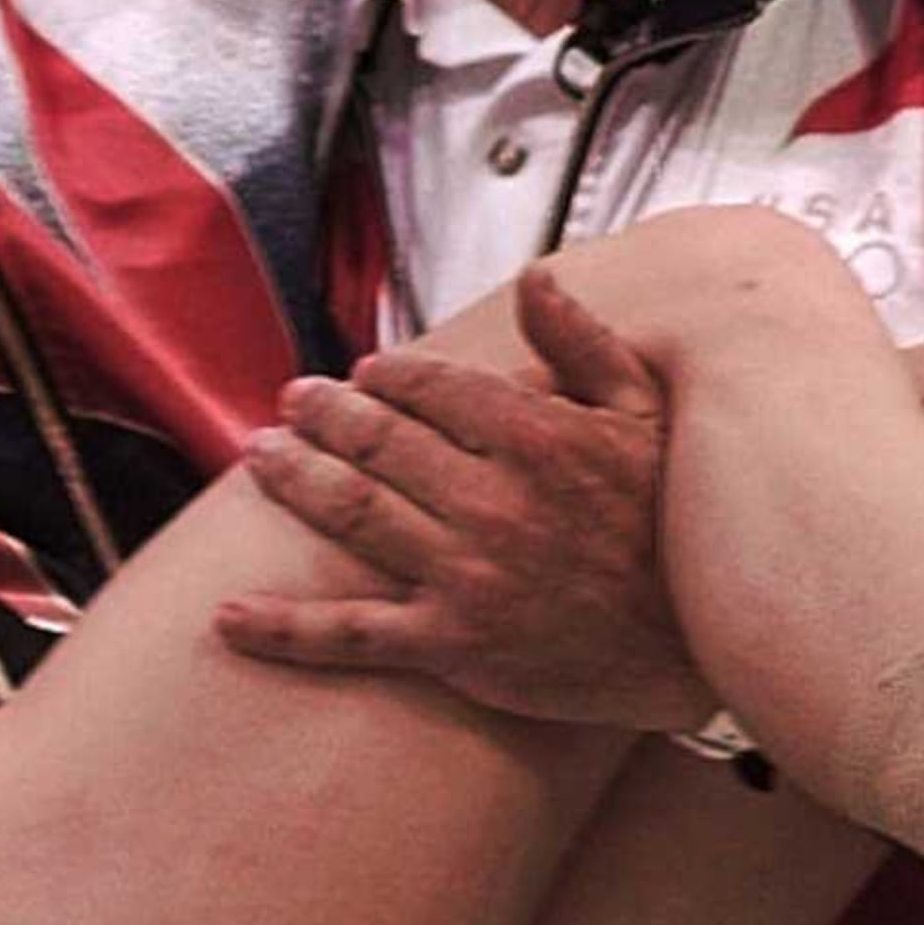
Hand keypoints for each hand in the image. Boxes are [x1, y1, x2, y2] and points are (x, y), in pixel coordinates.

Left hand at [213, 265, 706, 731]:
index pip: (432, 387)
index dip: (388, 375)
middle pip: (378, 441)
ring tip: (260, 454)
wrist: (694, 647)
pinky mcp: (451, 644)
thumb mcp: (645, 415)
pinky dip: (283, 628)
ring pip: (352, 511)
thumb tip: (535, 278)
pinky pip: (351, 632)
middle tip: (293, 399)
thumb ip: (584, 344)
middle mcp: (492, 502)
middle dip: (324, 413)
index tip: (367, 372)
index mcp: (535, 438)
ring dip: (293, 479)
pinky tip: (229, 619)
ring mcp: (465, 575)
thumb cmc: (668, 524)